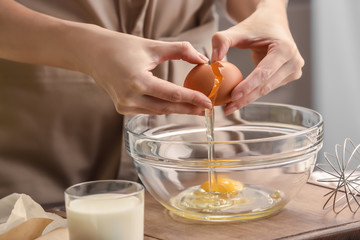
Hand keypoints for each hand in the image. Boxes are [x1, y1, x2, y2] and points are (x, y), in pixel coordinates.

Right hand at [84, 28, 211, 114]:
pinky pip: (148, 110)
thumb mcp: (153, 46)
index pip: (173, 94)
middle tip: (206, 110)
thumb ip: (180, 51)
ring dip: (177, 109)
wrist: (93, 53)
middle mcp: (130, 97)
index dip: (193, 99)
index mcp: (138, 81)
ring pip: (158, 111)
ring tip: (195, 107)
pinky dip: (162, 107)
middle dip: (189, 109)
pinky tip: (174, 105)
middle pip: (168, 107)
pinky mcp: (122, 108)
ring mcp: (125, 105)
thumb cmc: (121, 47)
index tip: (208, 103)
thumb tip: (202, 59)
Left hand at [211, 1, 303, 114]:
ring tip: (230, 107)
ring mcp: (293, 71)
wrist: (273, 22)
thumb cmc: (256, 26)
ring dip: (248, 99)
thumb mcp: (238, 30)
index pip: (263, 73)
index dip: (248, 86)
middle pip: (265, 86)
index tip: (233, 96)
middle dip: (245, 98)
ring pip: (266, 90)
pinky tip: (238, 99)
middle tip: (227, 108)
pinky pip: (267, 88)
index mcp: (285, 49)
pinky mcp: (289, 77)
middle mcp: (293, 62)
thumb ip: (222, 41)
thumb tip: (213, 61)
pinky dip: (253, 94)